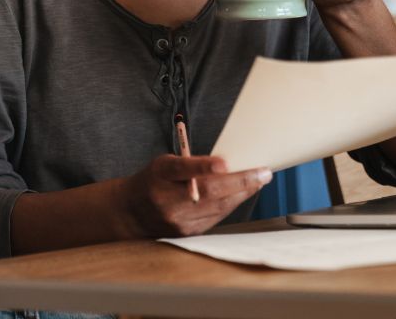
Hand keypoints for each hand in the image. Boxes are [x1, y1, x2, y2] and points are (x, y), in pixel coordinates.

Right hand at [119, 154, 270, 237]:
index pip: (183, 169)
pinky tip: (242, 194)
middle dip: (240, 182)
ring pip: (217, 206)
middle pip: (208, 191)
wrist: (133, 212)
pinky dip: (231, 204)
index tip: (224, 163)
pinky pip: (216, 217)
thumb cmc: (154, 180)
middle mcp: (167, 199)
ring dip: (242, 193)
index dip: (203, 166)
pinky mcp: (187, 232)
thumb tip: (227, 164)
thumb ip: (191, 163)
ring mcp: (177, 219)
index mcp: (160, 174)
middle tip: (263, 173)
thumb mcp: (165, 163)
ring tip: (259, 180)